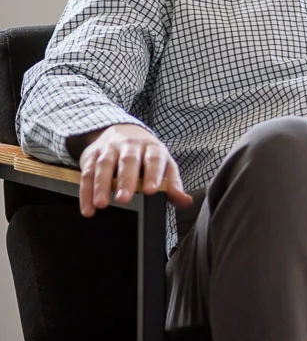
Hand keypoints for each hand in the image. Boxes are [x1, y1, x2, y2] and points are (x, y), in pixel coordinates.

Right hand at [76, 123, 192, 216]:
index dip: (153, 174)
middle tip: (124, 199)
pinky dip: (86, 192)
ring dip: (101, 185)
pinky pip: (86, 173)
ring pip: (104, 165)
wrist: (123, 132)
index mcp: (153, 148)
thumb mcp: (164, 165)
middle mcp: (131, 146)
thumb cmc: (148, 156)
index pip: (155, 159)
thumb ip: (173, 185)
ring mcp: (110, 148)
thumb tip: (186, 202)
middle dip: (126, 180)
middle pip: (128, 161)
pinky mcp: (92, 155)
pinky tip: (88, 209)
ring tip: (102, 204)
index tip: (152, 190)